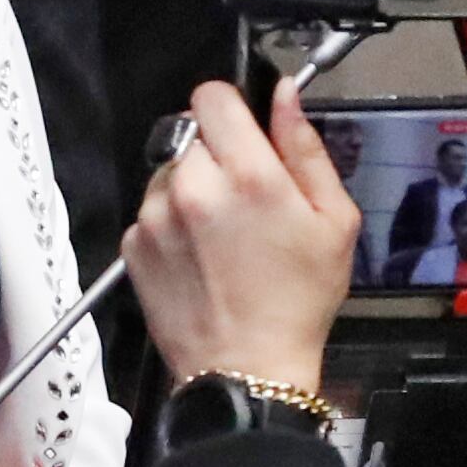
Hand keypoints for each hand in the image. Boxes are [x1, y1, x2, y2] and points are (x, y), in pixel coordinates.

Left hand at [124, 78, 358, 396]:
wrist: (248, 370)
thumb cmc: (297, 302)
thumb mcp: (333, 220)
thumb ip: (305, 148)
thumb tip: (286, 96)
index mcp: (248, 174)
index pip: (213, 95)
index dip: (231, 110)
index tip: (243, 134)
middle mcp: (193, 187)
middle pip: (190, 132)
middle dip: (214, 154)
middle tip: (242, 196)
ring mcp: (155, 216)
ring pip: (168, 170)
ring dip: (190, 187)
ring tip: (220, 234)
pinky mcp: (133, 244)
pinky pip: (150, 210)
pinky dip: (170, 222)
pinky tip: (198, 256)